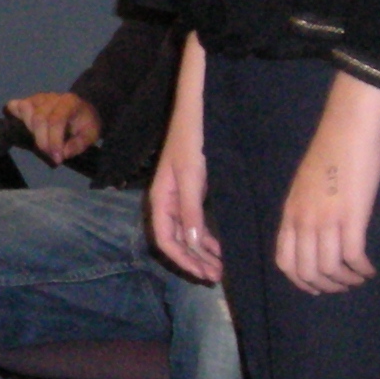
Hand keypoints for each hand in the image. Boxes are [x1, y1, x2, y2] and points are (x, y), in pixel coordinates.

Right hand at [9, 91, 101, 164]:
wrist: (83, 109)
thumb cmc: (86, 123)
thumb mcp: (90, 135)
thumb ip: (78, 145)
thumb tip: (63, 153)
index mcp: (69, 102)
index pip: (56, 120)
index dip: (54, 141)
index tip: (57, 158)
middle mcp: (52, 97)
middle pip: (39, 118)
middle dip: (43, 141)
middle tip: (51, 155)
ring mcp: (39, 97)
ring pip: (26, 112)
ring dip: (31, 131)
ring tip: (43, 141)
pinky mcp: (30, 101)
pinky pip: (16, 105)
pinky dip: (15, 114)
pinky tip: (20, 123)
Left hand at [149, 33, 221, 282]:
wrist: (195, 101)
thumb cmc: (194, 133)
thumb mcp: (194, 175)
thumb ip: (193, 208)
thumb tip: (197, 243)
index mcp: (162, 194)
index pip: (166, 239)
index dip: (182, 260)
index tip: (204, 275)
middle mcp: (163, 194)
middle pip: (172, 240)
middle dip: (192, 262)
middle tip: (213, 277)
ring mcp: (172, 186)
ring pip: (180, 231)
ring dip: (197, 253)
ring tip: (217, 267)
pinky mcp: (183, 178)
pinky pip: (187, 214)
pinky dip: (200, 234)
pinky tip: (216, 243)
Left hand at [276, 72, 379, 294]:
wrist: (347, 126)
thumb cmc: (330, 150)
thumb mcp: (305, 183)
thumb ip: (305, 208)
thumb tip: (314, 231)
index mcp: (290, 212)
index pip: (285, 261)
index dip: (300, 281)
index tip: (317, 287)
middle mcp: (303, 220)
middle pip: (307, 271)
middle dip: (326, 286)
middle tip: (344, 286)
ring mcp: (326, 219)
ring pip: (330, 268)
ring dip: (347, 280)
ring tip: (359, 278)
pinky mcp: (351, 216)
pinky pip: (353, 256)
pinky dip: (362, 269)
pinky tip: (371, 269)